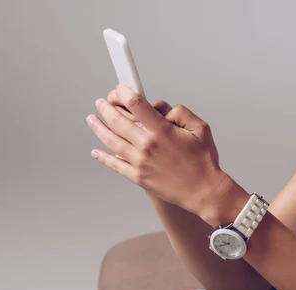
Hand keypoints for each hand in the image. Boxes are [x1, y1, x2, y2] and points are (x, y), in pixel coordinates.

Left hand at [86, 84, 229, 215]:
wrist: (203, 192)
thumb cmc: (203, 162)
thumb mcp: (200, 128)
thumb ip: (181, 113)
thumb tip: (162, 109)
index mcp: (162, 131)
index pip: (135, 104)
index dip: (123, 93)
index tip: (120, 90)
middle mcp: (147, 145)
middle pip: (118, 121)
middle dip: (106, 108)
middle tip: (101, 103)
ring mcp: (140, 162)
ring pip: (111, 141)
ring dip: (98, 128)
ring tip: (92, 119)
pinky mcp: (138, 177)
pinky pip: (115, 165)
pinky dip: (103, 157)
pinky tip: (96, 151)